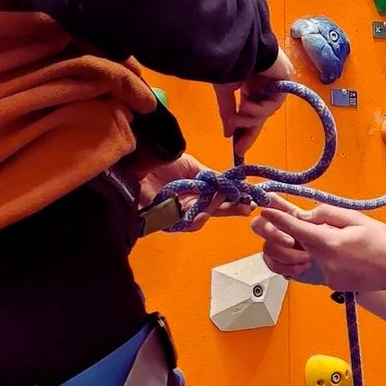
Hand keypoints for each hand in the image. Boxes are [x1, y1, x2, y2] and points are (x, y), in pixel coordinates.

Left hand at [135, 153, 252, 231]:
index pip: (218, 197)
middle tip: (246, 207)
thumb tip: (228, 182)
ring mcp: (178, 212)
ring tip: (219, 199)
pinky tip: (204, 210)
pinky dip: (197, 218)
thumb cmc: (160, 161)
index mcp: (196, 188)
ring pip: (202, 218)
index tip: (250, 199)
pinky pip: (185, 224)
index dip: (234, 199)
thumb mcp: (190, 164)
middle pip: (214, 210)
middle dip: (231, 209)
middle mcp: (188, 202)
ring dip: (213, 209)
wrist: (135, 164)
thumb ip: (209, 175)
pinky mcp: (165, 220)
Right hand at [214, 50, 294, 159]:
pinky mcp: (285, 81)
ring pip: (266, 111)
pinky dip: (260, 108)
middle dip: (249, 130)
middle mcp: (265, 84)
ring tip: (238, 115)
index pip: (251, 110)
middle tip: (240, 148)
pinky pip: (274, 103)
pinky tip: (247, 103)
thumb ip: (228, 111)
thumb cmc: (230, 61)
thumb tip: (227, 133)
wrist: (239, 45)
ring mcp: (276, 83)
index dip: (245, 129)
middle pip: (261, 114)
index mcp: (251, 84)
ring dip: (250, 118)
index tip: (238, 148)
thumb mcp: (225, 90)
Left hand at [250, 201, 385, 293]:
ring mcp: (324, 275)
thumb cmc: (381, 240)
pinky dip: (306, 258)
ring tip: (304, 236)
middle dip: (279, 232)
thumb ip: (327, 214)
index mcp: (328, 242)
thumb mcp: (356, 218)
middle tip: (283, 221)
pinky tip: (318, 251)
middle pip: (286, 246)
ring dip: (291, 247)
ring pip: (292, 260)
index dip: (276, 215)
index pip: (293, 226)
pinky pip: (307, 269)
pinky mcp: (328, 283)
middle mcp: (322, 261)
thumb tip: (306, 215)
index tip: (265, 207)